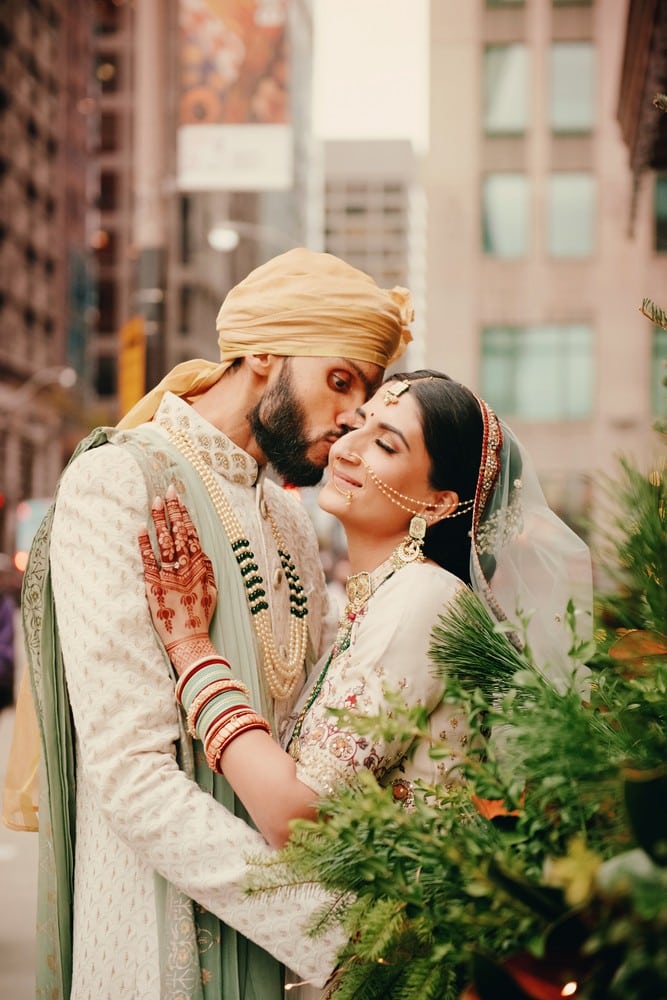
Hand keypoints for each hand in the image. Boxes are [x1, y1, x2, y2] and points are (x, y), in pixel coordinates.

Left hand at [139, 486, 217, 672]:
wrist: (189, 639)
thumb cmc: (200, 615)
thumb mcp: (212, 589)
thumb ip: (206, 568)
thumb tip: (201, 551)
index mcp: (200, 566)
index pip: (192, 533)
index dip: (184, 514)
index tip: (178, 498)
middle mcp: (186, 567)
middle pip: (179, 532)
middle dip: (172, 510)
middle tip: (166, 491)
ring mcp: (170, 575)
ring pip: (164, 541)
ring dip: (159, 520)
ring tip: (154, 502)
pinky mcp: (154, 585)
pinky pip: (148, 560)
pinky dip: (144, 543)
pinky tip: (140, 528)